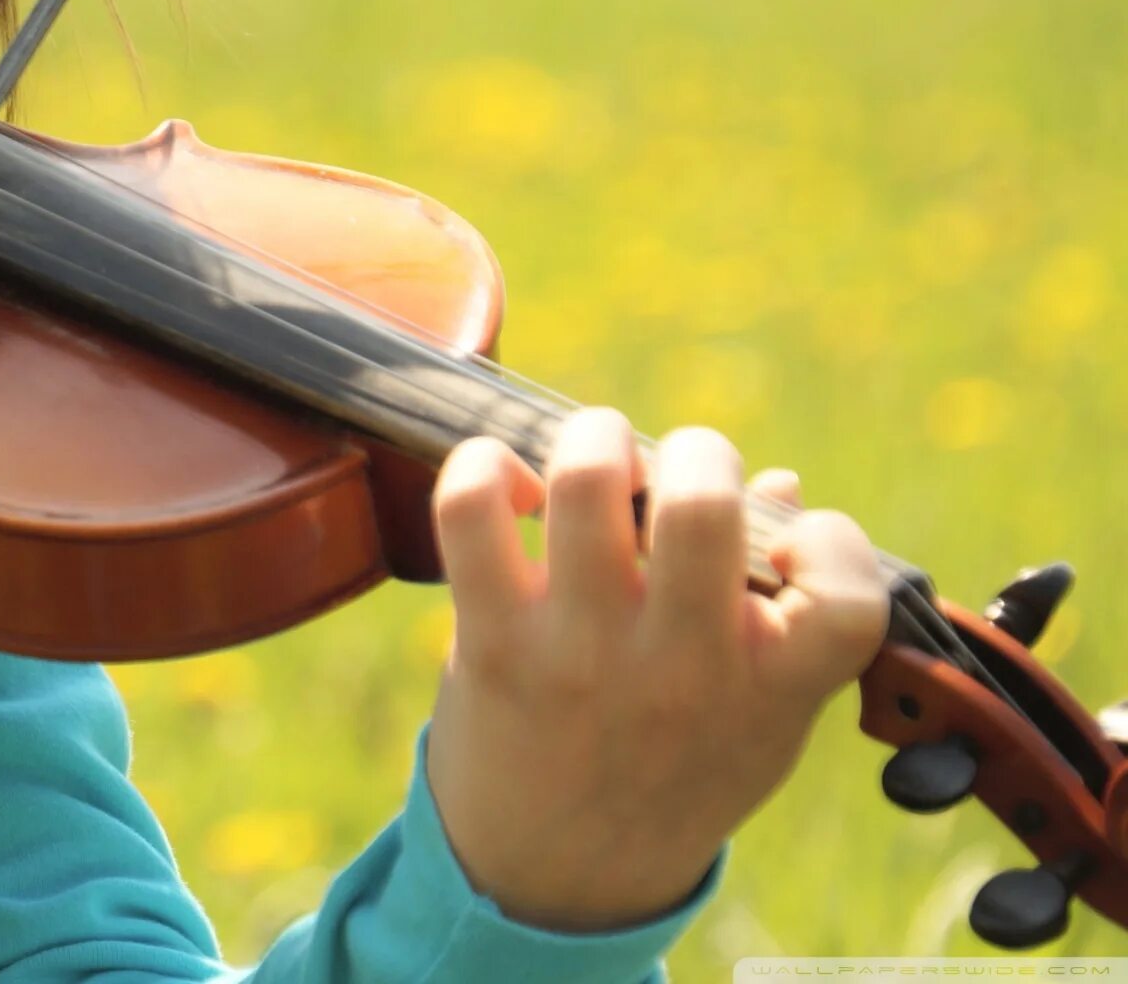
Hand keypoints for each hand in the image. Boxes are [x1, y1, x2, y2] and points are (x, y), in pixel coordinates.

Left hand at [423, 408, 890, 930]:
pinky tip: (508, 485)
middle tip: (675, 469)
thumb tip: (782, 485)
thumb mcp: (758, 716)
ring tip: (595, 457)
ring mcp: (583, 652)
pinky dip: (483, 466)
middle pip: (701, 506)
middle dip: (696, 451)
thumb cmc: (671, 770)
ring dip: (595, 439)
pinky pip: (472, 513)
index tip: (790, 538)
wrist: (554, 878)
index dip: (828, 539)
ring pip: (588, 483)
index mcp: (772, 688)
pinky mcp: (494, 642)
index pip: (847, 594)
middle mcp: (682, 667)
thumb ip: (784, 613)